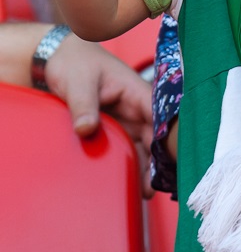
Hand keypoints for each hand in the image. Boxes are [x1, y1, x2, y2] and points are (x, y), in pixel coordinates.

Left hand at [46, 33, 153, 197]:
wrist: (58, 59)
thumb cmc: (74, 63)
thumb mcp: (78, 82)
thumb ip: (83, 106)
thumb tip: (86, 130)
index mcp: (136, 91)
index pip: (161, 114)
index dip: (169, 136)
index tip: (171, 160)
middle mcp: (137, 108)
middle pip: (157, 136)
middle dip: (159, 160)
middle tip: (155, 186)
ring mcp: (127, 120)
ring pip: (145, 146)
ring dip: (147, 166)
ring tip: (146, 192)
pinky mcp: (116, 130)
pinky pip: (129, 149)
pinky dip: (132, 165)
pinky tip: (133, 184)